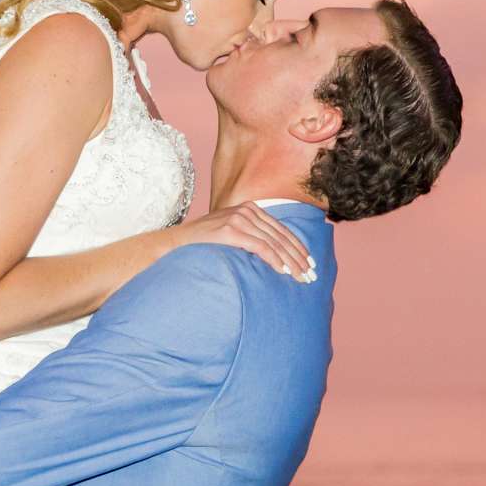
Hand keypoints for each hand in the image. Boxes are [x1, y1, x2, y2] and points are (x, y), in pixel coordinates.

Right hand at [171, 201, 314, 281]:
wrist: (174, 243)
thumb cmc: (202, 244)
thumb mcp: (229, 234)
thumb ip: (249, 237)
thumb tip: (273, 255)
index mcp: (249, 209)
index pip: (280, 229)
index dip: (297, 246)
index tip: (309, 262)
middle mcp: (246, 210)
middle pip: (281, 236)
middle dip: (298, 257)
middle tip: (311, 274)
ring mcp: (239, 219)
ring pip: (274, 243)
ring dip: (291, 262)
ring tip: (302, 277)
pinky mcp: (231, 231)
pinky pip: (261, 247)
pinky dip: (275, 260)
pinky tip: (285, 272)